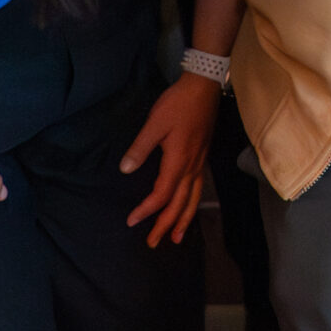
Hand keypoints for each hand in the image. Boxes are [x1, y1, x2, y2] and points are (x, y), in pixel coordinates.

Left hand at [120, 72, 219, 245]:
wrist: (204, 87)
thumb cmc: (178, 104)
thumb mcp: (154, 124)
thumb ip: (140, 148)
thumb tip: (126, 170)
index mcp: (178, 161)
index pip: (162, 194)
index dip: (147, 210)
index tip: (132, 221)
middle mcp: (191, 167)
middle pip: (180, 203)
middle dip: (166, 225)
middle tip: (154, 243)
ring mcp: (200, 162)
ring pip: (193, 198)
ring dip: (184, 219)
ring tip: (177, 237)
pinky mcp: (203, 156)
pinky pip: (198, 188)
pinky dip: (192, 203)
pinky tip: (188, 206)